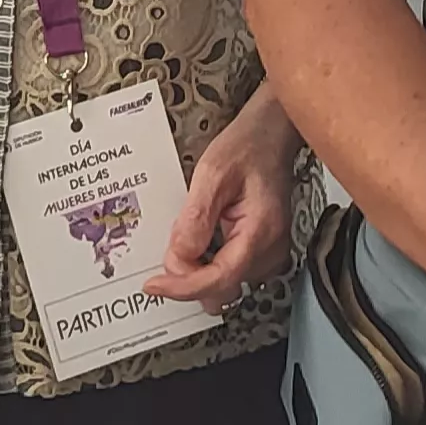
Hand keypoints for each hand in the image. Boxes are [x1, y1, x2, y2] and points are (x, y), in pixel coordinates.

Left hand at [147, 103, 297, 309]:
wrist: (270, 135)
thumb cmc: (247, 147)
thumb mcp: (212, 173)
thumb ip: (195, 219)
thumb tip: (180, 255)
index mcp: (260, 232)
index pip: (219, 279)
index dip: (183, 288)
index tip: (154, 285)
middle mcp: (270, 251)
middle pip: (221, 289)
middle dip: (189, 275)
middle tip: (171, 245)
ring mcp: (269, 254)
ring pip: (224, 284)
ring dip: (199, 269)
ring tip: (189, 234)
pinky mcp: (261, 252)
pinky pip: (230, 271)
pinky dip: (208, 263)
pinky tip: (201, 238)